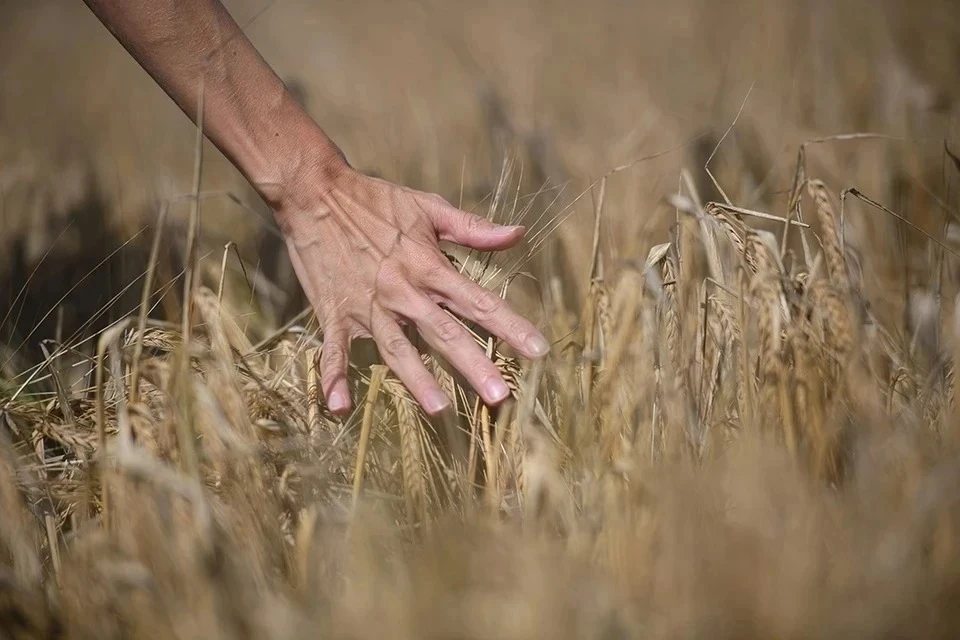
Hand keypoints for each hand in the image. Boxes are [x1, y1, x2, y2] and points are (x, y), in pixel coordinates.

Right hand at [274, 159, 549, 415]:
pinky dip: (333, 377)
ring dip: (416, 379)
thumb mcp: (427, 206)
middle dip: (474, 365)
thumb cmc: (375, 198)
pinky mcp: (334, 313)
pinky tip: (338, 407)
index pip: (478, 301)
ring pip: (396, 348)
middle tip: (500, 397)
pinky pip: (333, 349)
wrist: (314, 192)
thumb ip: (472, 228)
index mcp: (428, 266)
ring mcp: (367, 305)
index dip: (510, 326)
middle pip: (444, 333)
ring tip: (438, 409)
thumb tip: (518, 234)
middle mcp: (402, 291)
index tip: (539, 351)